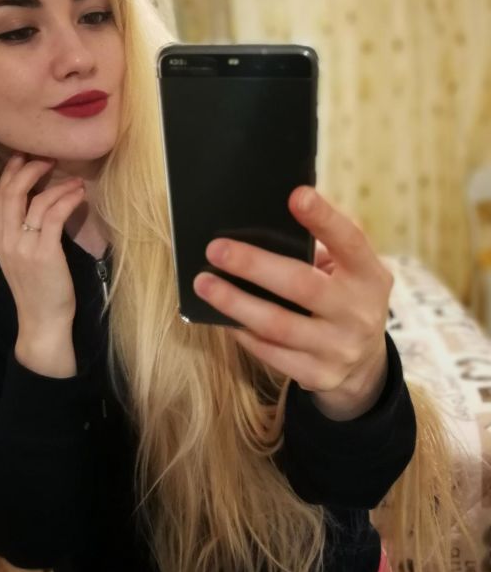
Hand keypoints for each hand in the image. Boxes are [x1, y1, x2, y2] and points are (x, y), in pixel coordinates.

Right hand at [0, 153, 85, 332]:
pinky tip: (79, 195)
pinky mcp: (44, 253)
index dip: (10, 173)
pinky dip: (67, 199)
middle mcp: (6, 240)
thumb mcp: (21, 259)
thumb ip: (22, 234)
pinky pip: (54, 216)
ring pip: (35, 200)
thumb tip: (35, 206)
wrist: (42, 323)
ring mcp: (23, 246)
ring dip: (57, 185)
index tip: (25, 157)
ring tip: (74, 181)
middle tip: (48, 158)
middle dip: (30, 169)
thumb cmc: (38, 291)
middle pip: (11, 191)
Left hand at [193, 187, 392, 420]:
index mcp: (368, 275)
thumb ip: (325, 243)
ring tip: (203, 283)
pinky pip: (270, 353)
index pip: (350, 242)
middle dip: (254, 265)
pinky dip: (242, 332)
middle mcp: (358, 312)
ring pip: (277, 324)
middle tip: (216, 249)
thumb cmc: (344, 297)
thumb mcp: (351, 270)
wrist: (364, 363)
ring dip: (235, 302)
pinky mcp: (318, 375)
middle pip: (301, 285)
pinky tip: (221, 316)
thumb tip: (270, 218)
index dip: (324, 219)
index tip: (295, 195)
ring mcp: (339, 348)